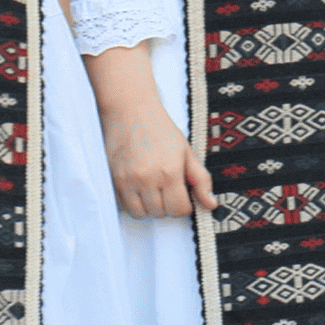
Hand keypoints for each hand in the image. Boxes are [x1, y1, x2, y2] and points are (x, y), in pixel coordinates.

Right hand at [103, 98, 214, 220]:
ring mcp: (127, 180)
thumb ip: (201, 181)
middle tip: (168, 188)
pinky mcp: (112, 178)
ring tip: (153, 189)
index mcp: (169, 171)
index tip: (183, 195)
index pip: (178, 209)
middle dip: (167, 205)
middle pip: (160, 213)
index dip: (184, 206)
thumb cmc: (161, 130)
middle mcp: (147, 178)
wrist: (131, 111)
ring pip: (140, 213)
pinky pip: (123, 205)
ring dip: (149, 206)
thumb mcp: (187, 152)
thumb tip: (211, 204)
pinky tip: (138, 187)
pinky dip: (132, 202)